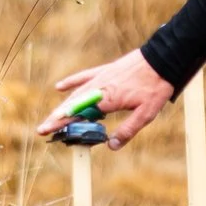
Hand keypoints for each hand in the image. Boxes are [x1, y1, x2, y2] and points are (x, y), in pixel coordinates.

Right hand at [36, 50, 175, 149]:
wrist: (163, 59)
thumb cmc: (156, 87)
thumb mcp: (146, 114)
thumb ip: (128, 130)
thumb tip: (111, 146)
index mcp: (107, 99)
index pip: (79, 115)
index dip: (61, 124)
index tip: (47, 130)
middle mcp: (99, 88)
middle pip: (72, 105)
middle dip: (56, 118)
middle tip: (43, 130)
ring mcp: (100, 77)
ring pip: (75, 93)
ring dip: (62, 106)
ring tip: (52, 118)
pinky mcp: (105, 70)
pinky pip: (83, 77)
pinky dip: (71, 82)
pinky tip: (59, 87)